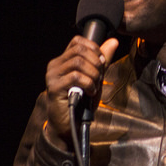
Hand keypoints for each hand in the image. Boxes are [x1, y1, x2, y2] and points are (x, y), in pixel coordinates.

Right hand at [44, 35, 118, 149]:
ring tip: (95, 85)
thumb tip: (113, 41)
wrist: (71, 124)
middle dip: (96, 62)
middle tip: (99, 76)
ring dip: (93, 74)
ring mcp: (53, 76)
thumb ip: (102, 60)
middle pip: (79, 50)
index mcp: (63, 60)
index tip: (101, 62)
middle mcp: (55, 65)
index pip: (77, 41)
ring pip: (78, 62)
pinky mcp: (54, 88)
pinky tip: (90, 92)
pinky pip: (76, 77)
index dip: (93, 48)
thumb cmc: (81, 101)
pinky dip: (88, 84)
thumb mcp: (95, 77)